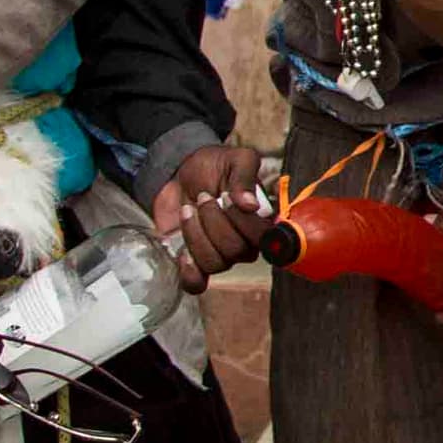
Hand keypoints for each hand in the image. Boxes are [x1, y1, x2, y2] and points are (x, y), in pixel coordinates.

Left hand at [150, 145, 275, 292]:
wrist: (181, 171)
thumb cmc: (214, 165)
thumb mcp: (236, 158)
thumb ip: (246, 176)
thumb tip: (251, 205)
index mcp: (261, 221)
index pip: (262, 237)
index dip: (242, 221)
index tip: (226, 195)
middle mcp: (246, 243)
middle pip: (235, 251)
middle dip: (212, 221)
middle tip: (203, 197)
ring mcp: (220, 254)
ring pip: (215, 264)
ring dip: (196, 235)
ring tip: (188, 210)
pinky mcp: (195, 261)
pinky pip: (197, 284)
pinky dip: (189, 273)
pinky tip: (182, 254)